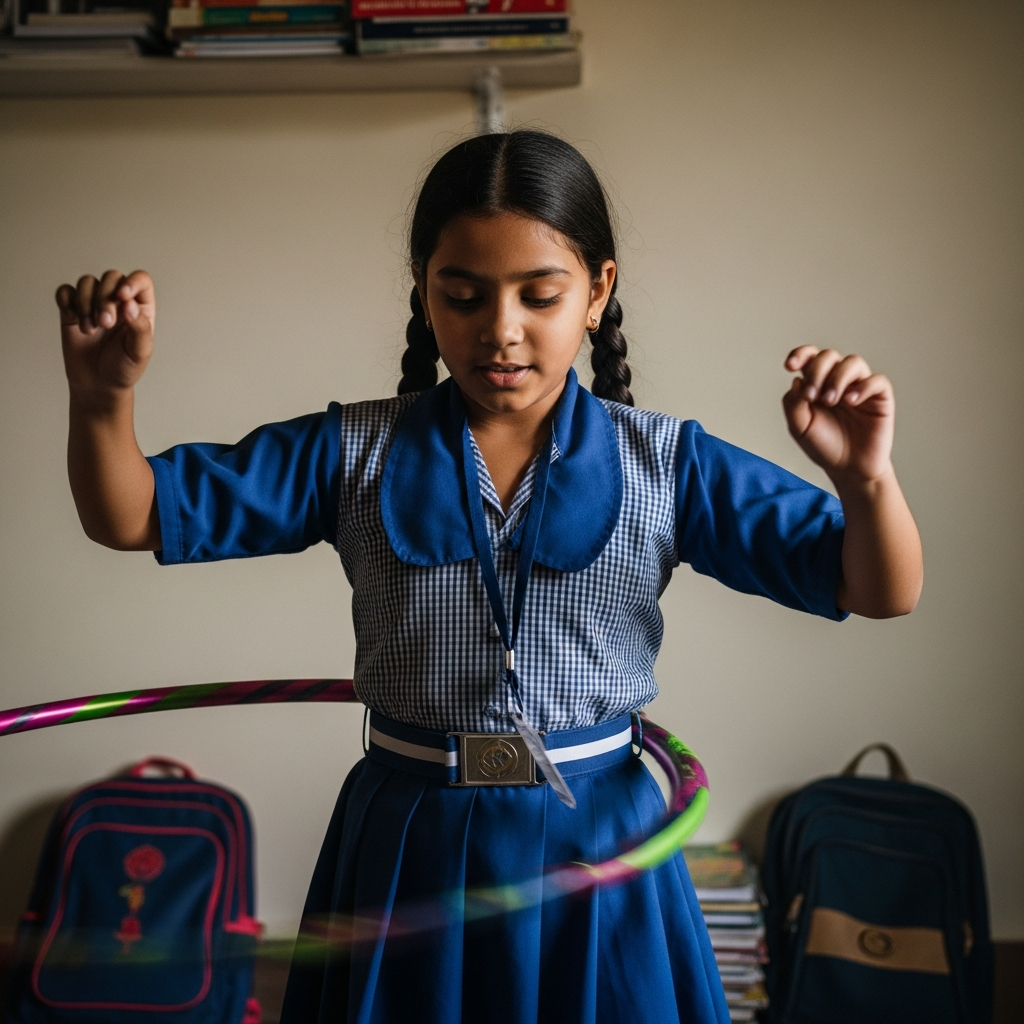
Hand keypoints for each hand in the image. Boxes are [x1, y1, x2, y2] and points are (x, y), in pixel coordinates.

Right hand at [56, 270, 154, 405]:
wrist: (98, 385)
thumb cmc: (124, 369)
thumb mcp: (139, 352)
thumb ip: (140, 328)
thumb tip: (130, 304)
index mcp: (140, 308)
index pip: (140, 280)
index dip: (131, 281)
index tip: (122, 296)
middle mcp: (118, 301)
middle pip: (111, 278)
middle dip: (105, 299)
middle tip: (105, 324)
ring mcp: (94, 304)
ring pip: (87, 282)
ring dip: (86, 303)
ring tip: (90, 330)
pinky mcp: (73, 310)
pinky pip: (65, 292)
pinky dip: (67, 302)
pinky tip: (74, 320)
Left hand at [782, 346, 894, 485]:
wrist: (848, 468)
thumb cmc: (824, 446)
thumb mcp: (799, 428)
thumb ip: (793, 404)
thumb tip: (796, 380)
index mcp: (816, 383)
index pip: (809, 358)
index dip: (800, 355)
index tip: (790, 367)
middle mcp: (838, 380)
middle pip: (828, 356)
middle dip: (817, 371)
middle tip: (811, 396)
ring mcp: (859, 386)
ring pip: (853, 362)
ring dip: (837, 378)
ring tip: (830, 401)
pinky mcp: (880, 397)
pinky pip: (877, 380)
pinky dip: (862, 387)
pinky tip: (851, 401)